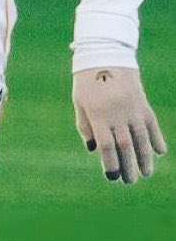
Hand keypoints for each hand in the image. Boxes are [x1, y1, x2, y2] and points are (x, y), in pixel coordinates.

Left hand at [72, 67, 165, 182]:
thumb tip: (94, 151)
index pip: (106, 146)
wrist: (106, 58)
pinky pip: (152, 125)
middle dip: (128, 166)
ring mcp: (133, 109)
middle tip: (129, 182)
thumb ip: (85, 127)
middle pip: (125, 146)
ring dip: (144, 158)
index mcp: (98, 116)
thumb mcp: (80, 104)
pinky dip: (156, 139)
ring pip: (141, 139)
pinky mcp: (144, 104)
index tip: (112, 178)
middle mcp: (117, 114)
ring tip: (146, 174)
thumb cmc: (87, 83)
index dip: (110, 164)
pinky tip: (160, 153)